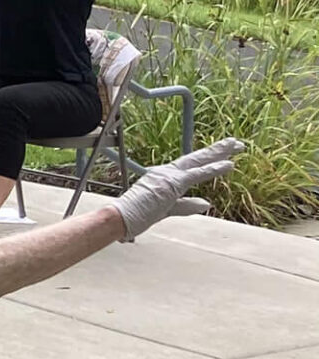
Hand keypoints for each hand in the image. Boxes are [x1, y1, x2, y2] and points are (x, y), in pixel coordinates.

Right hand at [110, 138, 243, 239]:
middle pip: (197, 158)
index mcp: (164, 176)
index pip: (191, 165)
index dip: (209, 159)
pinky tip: (229, 164)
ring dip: (219, 152)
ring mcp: (169, 175)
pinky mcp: (173, 183)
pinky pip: (198, 174)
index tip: (224, 155)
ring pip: (199, 161)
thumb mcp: (169, 209)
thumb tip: (208, 203)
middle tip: (236, 143)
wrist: (122, 216)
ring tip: (236, 145)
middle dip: (218, 150)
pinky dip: (214, 169)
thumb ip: (188, 205)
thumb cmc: (138, 214)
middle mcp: (167, 171)